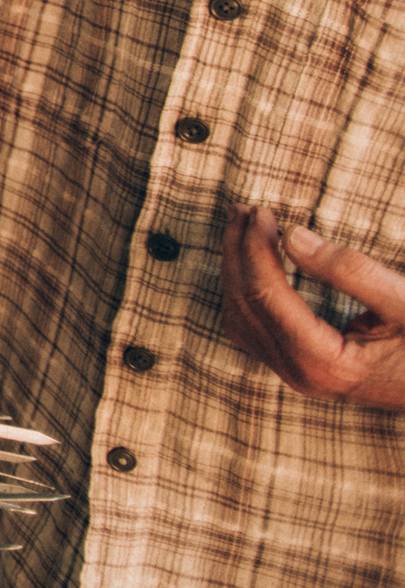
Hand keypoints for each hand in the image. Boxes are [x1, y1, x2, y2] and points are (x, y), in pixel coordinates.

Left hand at [221, 206, 404, 409]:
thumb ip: (350, 271)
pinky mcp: (303, 370)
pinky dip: (246, 292)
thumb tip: (292, 236)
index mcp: (324, 362)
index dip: (255, 248)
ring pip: (241, 319)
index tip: (260, 212)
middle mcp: (302, 375)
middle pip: (244, 305)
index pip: (265, 295)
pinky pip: (255, 329)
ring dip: (237, 270)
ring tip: (244, 228)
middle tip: (243, 210)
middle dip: (238, 253)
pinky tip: (253, 264)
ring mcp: (299, 377)